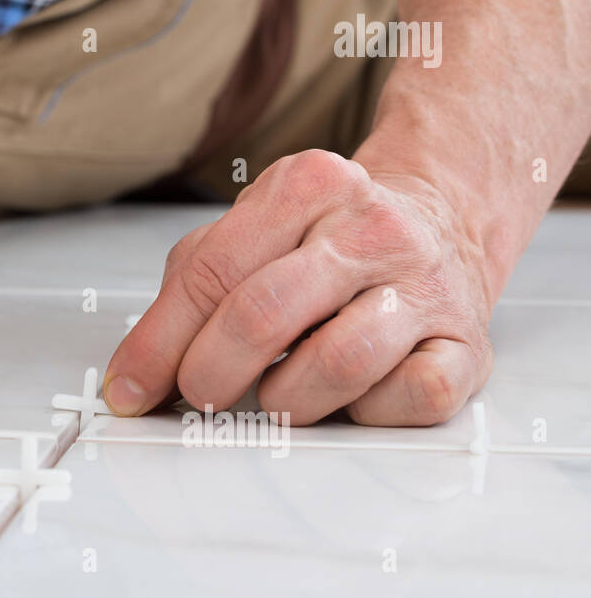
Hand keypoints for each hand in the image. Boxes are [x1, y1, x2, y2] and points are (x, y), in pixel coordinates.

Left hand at [103, 149, 494, 425]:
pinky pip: (408, 399)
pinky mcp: (469, 346)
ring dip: (286, 400)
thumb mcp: (249, 235)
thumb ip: (187, 292)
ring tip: (278, 393)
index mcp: (307, 185)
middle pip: (262, 314)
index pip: (211, 272)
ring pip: (337, 363)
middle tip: (198, 396)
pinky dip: (365, 412)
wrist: (442, 225)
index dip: (159, 342)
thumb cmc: (323, 242)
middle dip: (209, 373)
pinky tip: (351, 393)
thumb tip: (134, 377)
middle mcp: (372, 228)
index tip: (128, 390)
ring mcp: (427, 285)